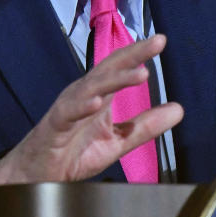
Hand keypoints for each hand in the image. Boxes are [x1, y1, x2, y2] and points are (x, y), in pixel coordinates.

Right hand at [0, 34, 183, 184]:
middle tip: (157, 42)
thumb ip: (146, 126)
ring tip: (140, 74)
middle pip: (108, 69)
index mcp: (98, 95)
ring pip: (92, 87)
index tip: (161, 40)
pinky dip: (81, 106)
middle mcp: (83, 94)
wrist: (37, 176)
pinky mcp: (54, 126)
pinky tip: (96, 102)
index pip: (120, 68)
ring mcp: (68, 108)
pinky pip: (68, 113)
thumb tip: (178, 109)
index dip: (139, 54)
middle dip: (133, 55)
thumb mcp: (117, 141)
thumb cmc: (73, 153)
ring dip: (115, 79)